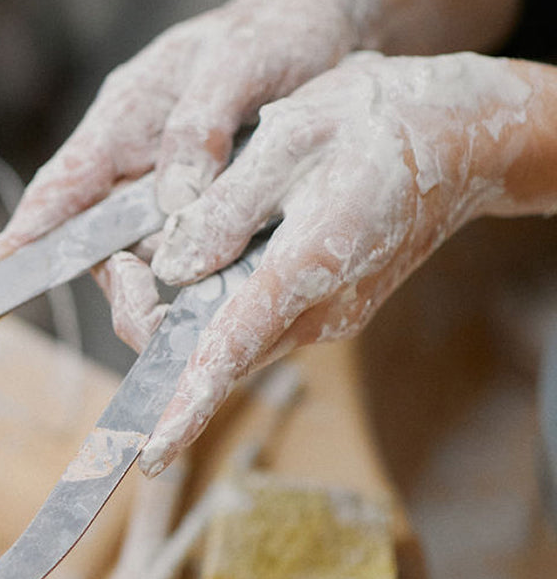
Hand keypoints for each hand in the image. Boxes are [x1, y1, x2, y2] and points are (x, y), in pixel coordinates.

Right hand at [0, 0, 381, 344]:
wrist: (325, 28)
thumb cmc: (270, 30)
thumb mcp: (237, 62)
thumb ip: (200, 125)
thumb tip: (172, 198)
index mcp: (125, 116)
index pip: (63, 185)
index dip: (26, 233)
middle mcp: (136, 163)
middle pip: (101, 241)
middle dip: (120, 286)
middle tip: (147, 310)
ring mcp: (169, 191)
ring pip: (148, 258)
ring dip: (172, 289)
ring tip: (203, 310)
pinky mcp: (208, 211)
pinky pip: (196, 256)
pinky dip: (211, 280)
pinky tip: (237, 298)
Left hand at [135, 50, 539, 474]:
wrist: (461, 137)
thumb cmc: (380, 124)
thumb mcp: (294, 137)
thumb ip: (227, 205)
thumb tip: (173, 265)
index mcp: (305, 270)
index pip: (230, 354)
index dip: (184, 409)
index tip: (150, 455)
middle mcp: (312, 314)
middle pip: (206, 352)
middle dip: (147, 320)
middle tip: (118, 258)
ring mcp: (318, 318)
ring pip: (223, 337)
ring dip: (175, 305)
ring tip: (151, 242)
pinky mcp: (318, 309)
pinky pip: (247, 318)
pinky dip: (209, 295)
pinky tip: (203, 241)